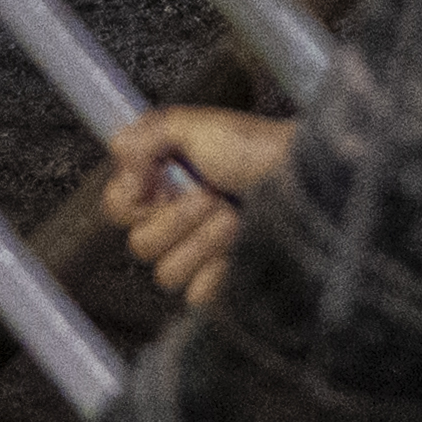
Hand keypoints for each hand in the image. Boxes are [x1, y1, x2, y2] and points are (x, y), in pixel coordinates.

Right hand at [98, 101, 298, 312]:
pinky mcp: (222, 281)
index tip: (160, 183)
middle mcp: (175, 220)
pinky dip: (217, 273)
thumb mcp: (197, 125)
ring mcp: (199, 254)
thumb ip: (146, 137)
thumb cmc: (258, 148)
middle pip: (140, 245)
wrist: (305, 178)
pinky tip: (238, 247)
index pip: (116, 207)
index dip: (133, 201)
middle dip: (178, 218)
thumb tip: (118, 162)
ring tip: (233, 215)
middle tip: (212, 193)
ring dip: (203, 241)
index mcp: (162, 183)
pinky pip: (196, 296)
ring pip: (167, 273)